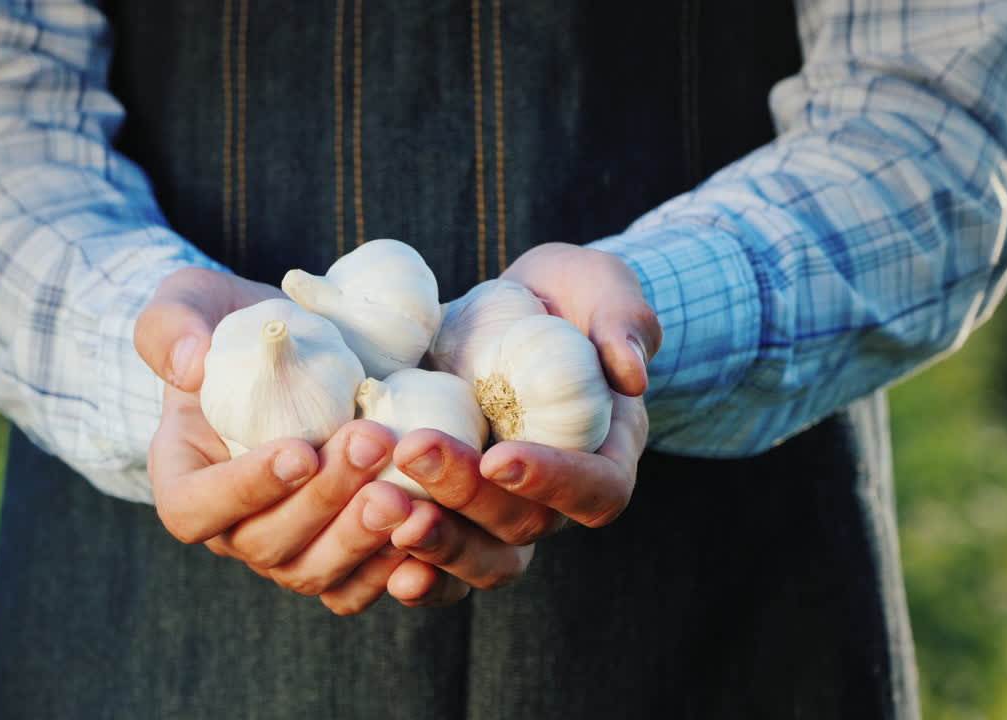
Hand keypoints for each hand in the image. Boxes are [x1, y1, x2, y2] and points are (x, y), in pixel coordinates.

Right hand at [135, 267, 417, 614]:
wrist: (295, 349)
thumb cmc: (231, 326)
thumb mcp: (188, 303)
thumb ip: (173, 328)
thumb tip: (189, 366)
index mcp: (185, 477)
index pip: (194, 509)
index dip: (244, 490)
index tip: (300, 451)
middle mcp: (232, 526)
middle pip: (266, 544)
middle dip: (324, 500)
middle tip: (372, 444)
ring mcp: (286, 547)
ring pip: (314, 571)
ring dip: (361, 536)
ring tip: (406, 493)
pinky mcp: (336, 552)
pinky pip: (357, 584)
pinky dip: (391, 567)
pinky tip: (428, 531)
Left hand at [383, 244, 658, 604]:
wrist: (514, 309)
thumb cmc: (570, 296)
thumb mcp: (602, 288)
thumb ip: (623, 321)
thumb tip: (631, 374)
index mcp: (605, 454)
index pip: (596, 491)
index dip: (551, 484)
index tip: (498, 457)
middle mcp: (557, 496)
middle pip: (524, 526)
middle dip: (466, 497)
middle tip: (413, 451)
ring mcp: (503, 508)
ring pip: (481, 556)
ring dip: (433, 541)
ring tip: (382, 507)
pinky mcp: (456, 508)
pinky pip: (440, 560)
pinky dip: (412, 569)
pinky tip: (375, 560)